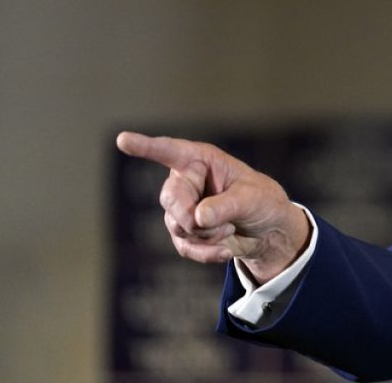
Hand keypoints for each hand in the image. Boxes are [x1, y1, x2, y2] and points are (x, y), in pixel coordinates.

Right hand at [116, 131, 309, 282]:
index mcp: (201, 160)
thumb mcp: (253, 199)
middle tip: (221, 222)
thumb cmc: (262, 202)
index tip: (123, 140)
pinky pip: (185, 247)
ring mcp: (181, 208)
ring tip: (230, 227)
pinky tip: (225, 250)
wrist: (268, 231)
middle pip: (171, 199)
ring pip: (178, 225)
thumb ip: (226, 205)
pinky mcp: (183, 233)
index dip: (146, 146)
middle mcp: (186, 181)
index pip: (169, 151)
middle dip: (193, 217)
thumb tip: (198, 217)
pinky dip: (207, 252)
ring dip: (208, 234)